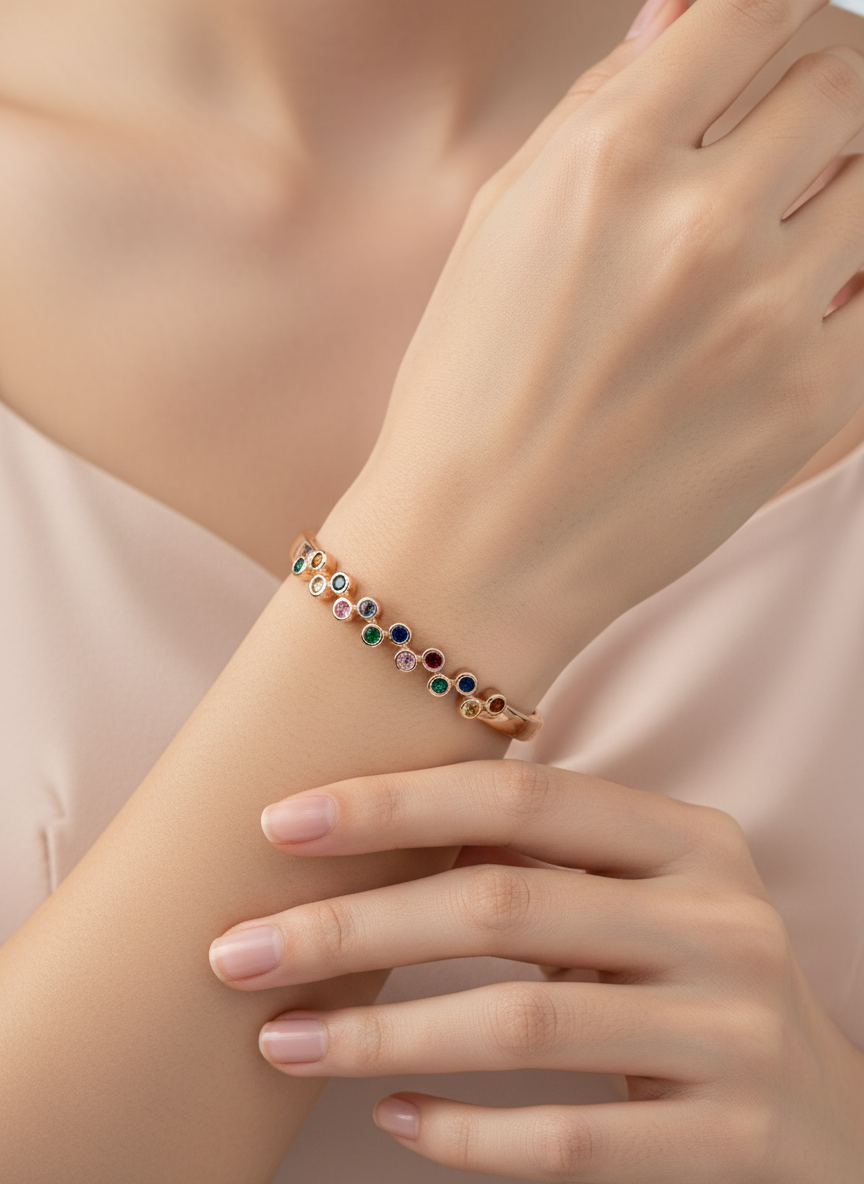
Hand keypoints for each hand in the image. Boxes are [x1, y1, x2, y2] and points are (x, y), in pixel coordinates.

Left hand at [210, 762, 863, 1181]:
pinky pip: (566, 1140)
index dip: (397, 804)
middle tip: (237, 949)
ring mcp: (731, 1032)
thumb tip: (380, 826)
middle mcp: (719, 921)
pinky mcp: (727, 1140)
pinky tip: (390, 1117)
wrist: (836, 1117)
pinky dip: (464, 1132)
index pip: (523, 796)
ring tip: (279, 1039)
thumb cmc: (696, 976)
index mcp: (690, 839)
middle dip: (354, 926)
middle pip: (502, 905)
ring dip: (381, 1037)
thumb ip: (543, 856)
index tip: (279, 824)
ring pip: (520, 1025)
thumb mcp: (646, 895)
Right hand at [322, 0, 863, 706]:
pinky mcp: (808, 404)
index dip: (774, 18)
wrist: (479, 554)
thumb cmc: (468, 392)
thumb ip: (599, 111)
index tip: (764, 48)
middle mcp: (696, 227)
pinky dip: (849, 279)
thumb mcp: (501, 228)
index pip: (756, 10)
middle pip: (841, 79)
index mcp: (607, 165)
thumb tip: (680, 25)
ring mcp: (764, 319)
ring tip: (783, 230)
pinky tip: (793, 304)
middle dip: (820, 87)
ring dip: (843, 185)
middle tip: (786, 135)